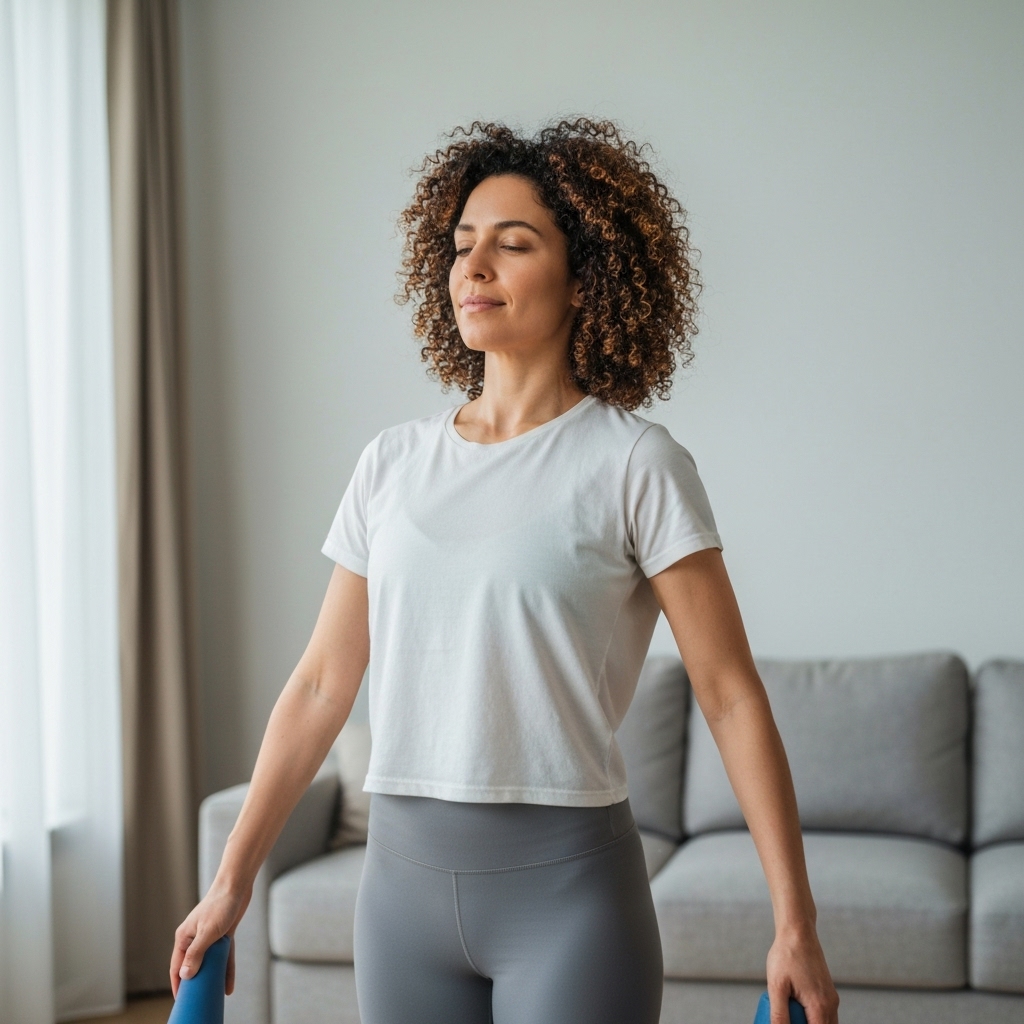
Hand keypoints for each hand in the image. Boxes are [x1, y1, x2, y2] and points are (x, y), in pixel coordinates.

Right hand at [170, 878, 252, 997]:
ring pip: (209, 964)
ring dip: (212, 979)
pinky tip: (228, 986)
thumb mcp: (207, 932)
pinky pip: (223, 958)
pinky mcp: (223, 935)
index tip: (180, 999)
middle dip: (195, 983)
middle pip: (193, 966)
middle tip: (197, 1000)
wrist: (236, 885)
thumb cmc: (220, 905)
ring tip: (213, 997)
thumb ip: (196, 954)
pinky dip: (225, 970)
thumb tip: (185, 976)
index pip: (177, 966)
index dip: (178, 983)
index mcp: (184, 937)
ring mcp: (209, 937)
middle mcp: (195, 938)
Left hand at [766, 923, 838, 1023]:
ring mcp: (832, 998)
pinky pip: (825, 1014)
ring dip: (808, 1021)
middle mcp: (831, 1005)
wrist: (798, 932)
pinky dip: (813, 1017)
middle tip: (786, 1015)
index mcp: (820, 1007)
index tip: (789, 1021)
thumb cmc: (786, 955)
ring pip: (825, 1023)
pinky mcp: (828, 992)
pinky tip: (795, 1008)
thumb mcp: (777, 986)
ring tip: (789, 1012)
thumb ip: (779, 1014)